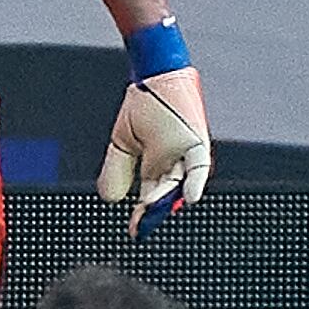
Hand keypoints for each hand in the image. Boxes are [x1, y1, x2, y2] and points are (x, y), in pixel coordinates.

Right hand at [98, 65, 210, 231]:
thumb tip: (109, 198)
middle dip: (155, 213)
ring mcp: (186, 155)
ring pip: (180, 184)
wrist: (154, 76)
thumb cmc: (144, 104)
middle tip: (143, 228)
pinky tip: (189, 197)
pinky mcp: (196, 142)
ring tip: (155, 215)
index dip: (144, 215)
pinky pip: (198, 167)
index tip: (136, 232)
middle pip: (166, 194)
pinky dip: (195, 182)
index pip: (152, 196)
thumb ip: (117, 170)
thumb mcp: (122, 142)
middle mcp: (175, 164)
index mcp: (157, 166)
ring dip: (169, 201)